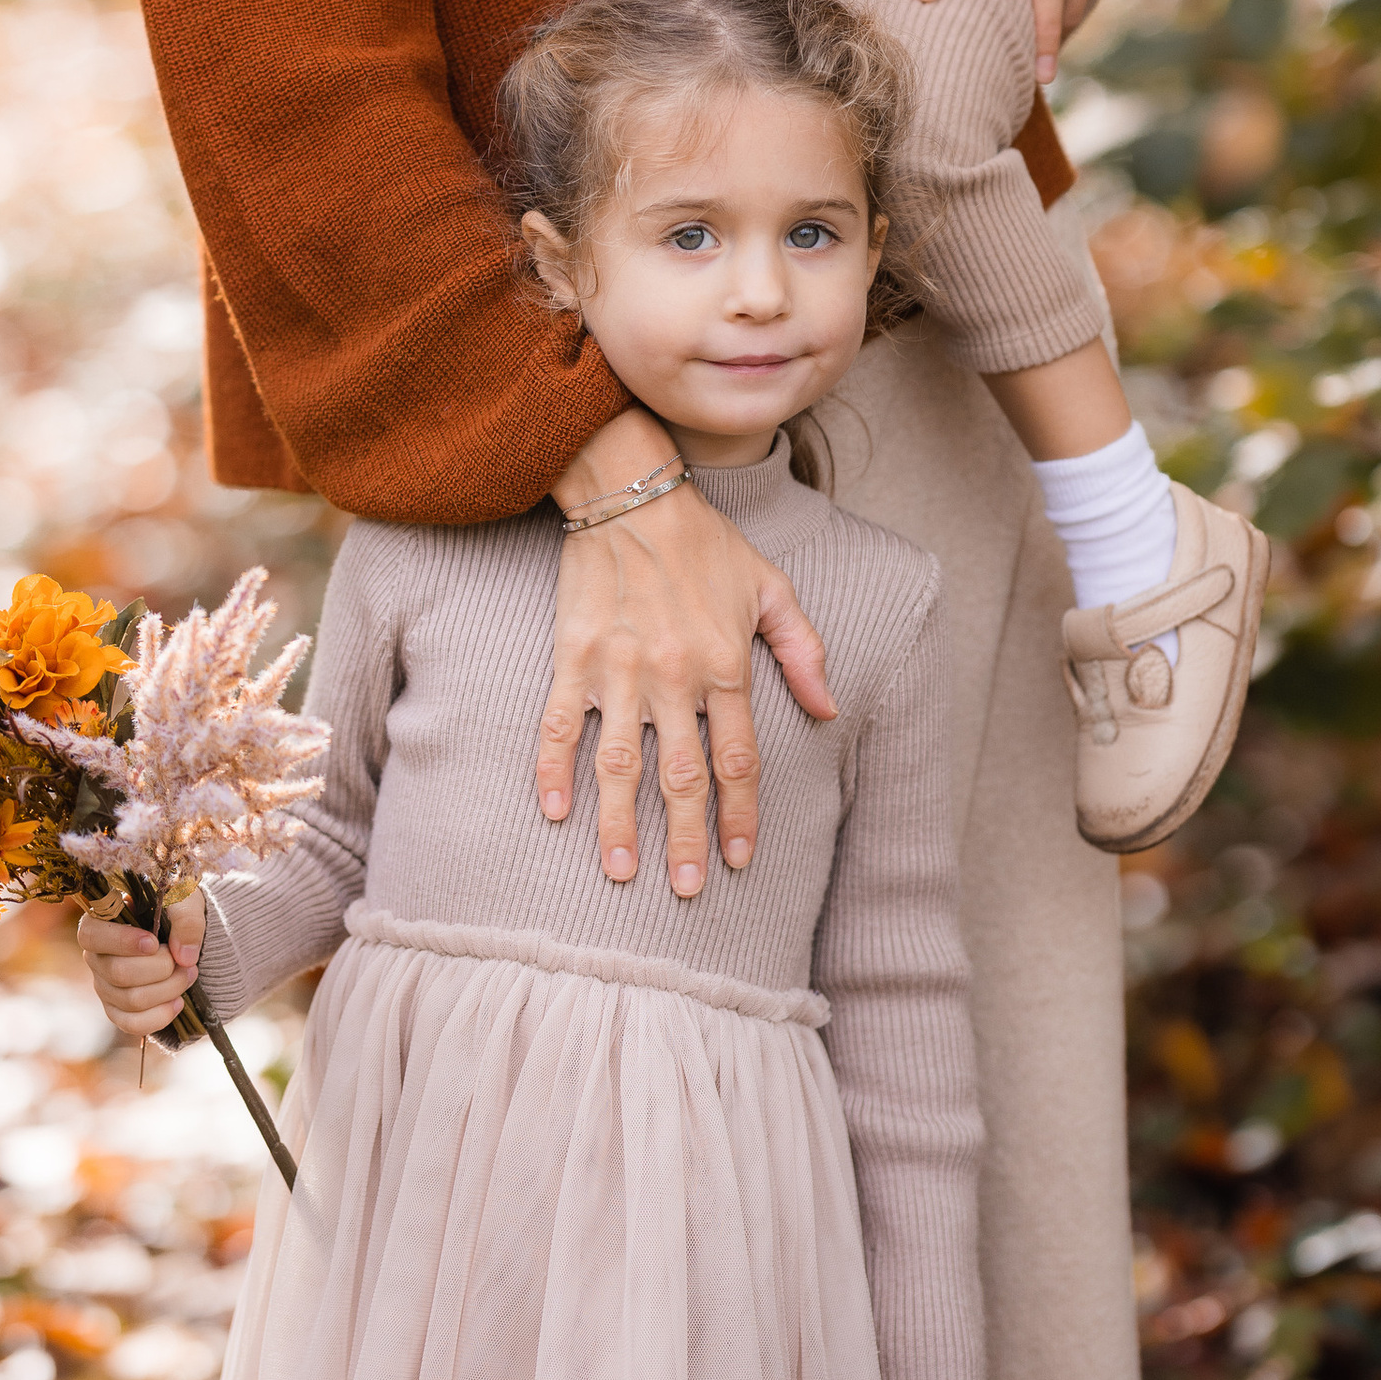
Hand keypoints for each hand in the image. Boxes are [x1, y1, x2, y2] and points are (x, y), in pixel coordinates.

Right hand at [81, 892, 201, 1042]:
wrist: (182, 933)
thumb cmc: (175, 908)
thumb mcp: (184, 899)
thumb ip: (186, 919)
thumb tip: (184, 957)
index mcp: (100, 922)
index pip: (91, 936)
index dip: (121, 942)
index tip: (154, 942)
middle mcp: (96, 957)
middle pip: (119, 973)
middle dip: (161, 969)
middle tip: (186, 961)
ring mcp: (105, 986)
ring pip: (130, 1000)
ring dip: (168, 990)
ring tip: (188, 974)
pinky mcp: (118, 1010)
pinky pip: (132, 1024)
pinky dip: (160, 1016)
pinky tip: (177, 1002)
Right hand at [539, 408, 835, 892]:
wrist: (631, 490)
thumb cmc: (704, 541)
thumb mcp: (770, 586)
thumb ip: (801, 650)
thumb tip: (826, 710)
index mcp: (725, 663)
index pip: (737, 759)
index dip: (740, 814)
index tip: (739, 858)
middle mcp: (674, 675)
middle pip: (681, 776)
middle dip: (686, 839)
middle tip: (688, 889)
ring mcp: (619, 669)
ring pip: (620, 764)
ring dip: (620, 823)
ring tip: (623, 872)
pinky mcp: (574, 657)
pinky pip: (560, 725)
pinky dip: (554, 769)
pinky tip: (554, 811)